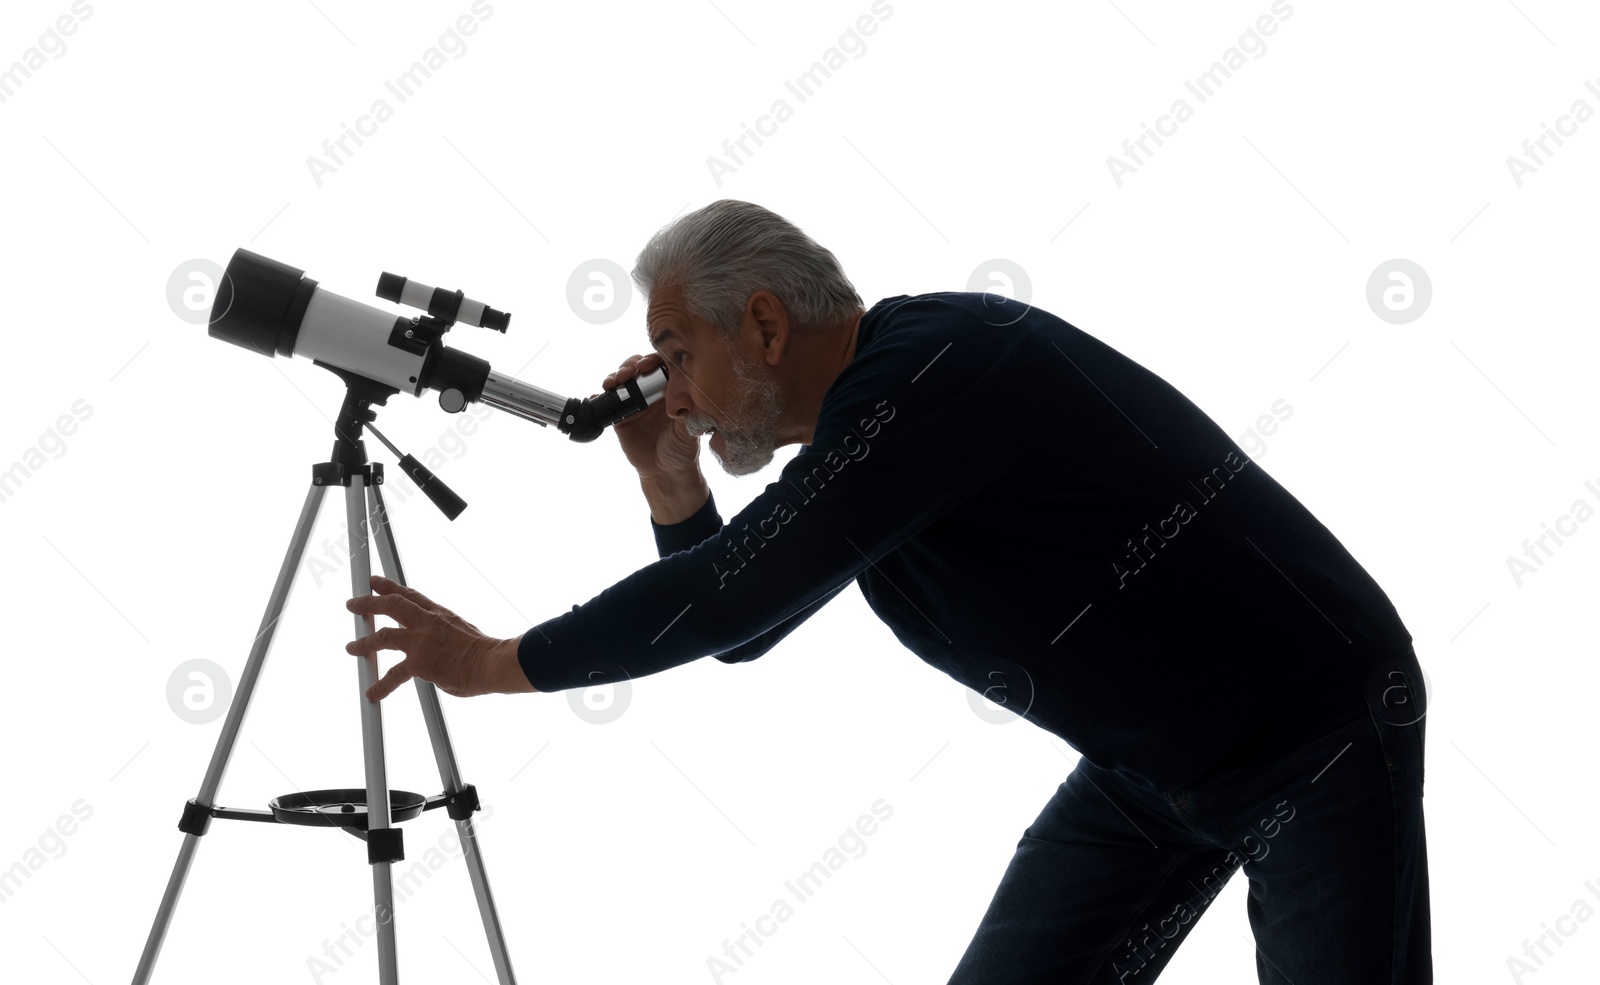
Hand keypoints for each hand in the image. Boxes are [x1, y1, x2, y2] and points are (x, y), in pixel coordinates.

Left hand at [345, 575, 528, 701]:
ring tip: (351, 647)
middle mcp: (427, 622)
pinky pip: (393, 675)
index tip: (376, 583)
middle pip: (391, 605)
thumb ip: (442, 636)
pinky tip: (372, 693)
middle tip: (353, 603)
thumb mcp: (461, 631)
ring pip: (383, 635)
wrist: (492, 662)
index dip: (390, 587)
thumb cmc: (485, 652)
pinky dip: (381, 685)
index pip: (409, 596)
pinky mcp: (419, 663)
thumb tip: (436, 650)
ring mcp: (421, 641)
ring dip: (364, 642)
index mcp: (439, 614)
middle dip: (368, 602)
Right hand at [604, 352, 699, 480]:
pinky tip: (597, 396)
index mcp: (670, 388)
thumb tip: (684, 395)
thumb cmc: (682, 447)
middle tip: (628, 373)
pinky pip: (607, 402)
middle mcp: (650, 390)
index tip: (648, 366)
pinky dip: (599, 397)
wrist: (665, 470)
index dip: (652, 360)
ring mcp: (633, 401)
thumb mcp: (689, 428)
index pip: (660, 364)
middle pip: (637, 366)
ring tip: (613, 383)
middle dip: (630, 365)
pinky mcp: (620, 416)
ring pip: (621, 380)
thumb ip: (688, 411)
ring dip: (614, 376)